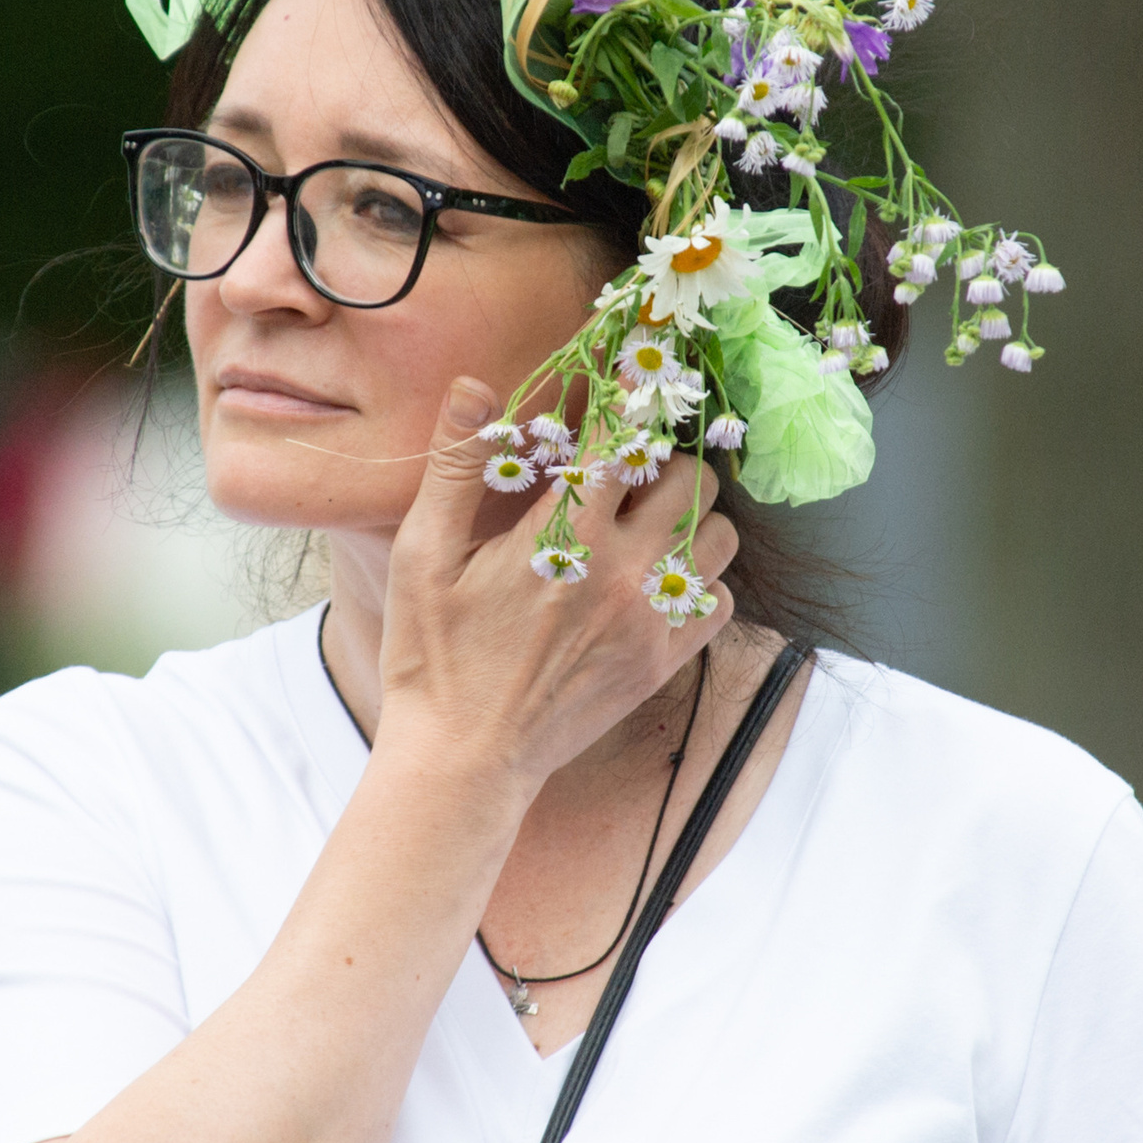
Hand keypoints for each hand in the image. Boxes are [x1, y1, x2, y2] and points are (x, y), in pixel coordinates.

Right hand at [376, 376, 738, 793]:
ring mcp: (650, 621)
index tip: (627, 384)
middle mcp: (622, 572)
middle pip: (690, 478)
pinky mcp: (663, 662)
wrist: (464, 759)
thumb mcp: (423, 555)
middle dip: (661, 460)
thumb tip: (473, 388)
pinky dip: (699, 581)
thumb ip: (455, 466)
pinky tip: (654, 581)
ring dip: (690, 517)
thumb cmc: (434, 655)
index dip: (628, 401)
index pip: (623, 438)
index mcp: (564, 535)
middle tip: (627, 468)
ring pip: (719, 536)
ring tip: (647, 521)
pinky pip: (720, 600)